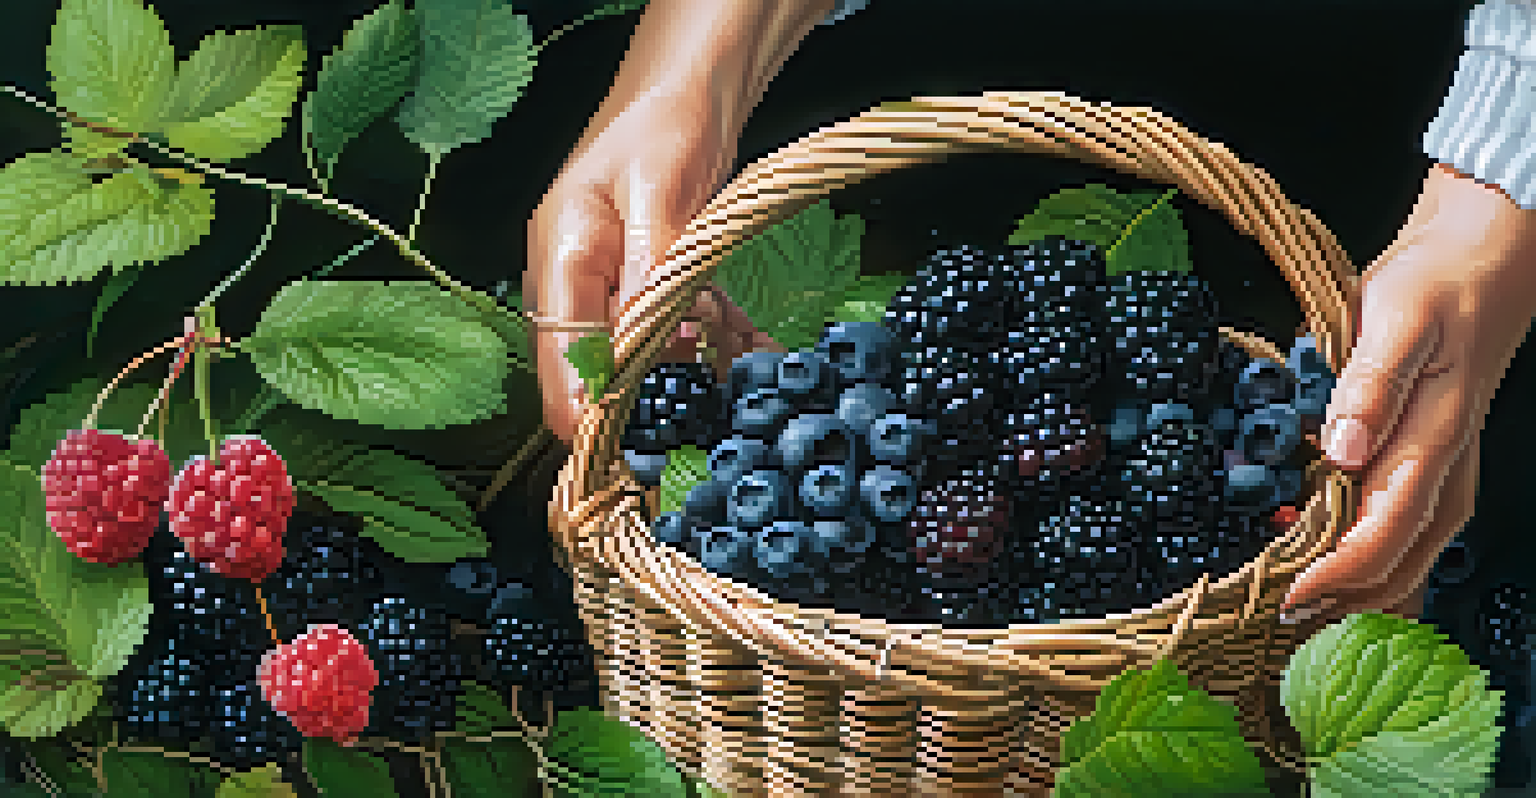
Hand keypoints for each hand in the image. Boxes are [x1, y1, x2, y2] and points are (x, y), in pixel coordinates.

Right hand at [522, 0, 830, 447]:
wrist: (689, 88)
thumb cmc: (664, 122)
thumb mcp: (660, 191)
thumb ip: (652, 268)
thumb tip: (645, 341)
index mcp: (562, 260)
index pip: (561, 364)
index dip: (590, 418)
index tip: (633, 457)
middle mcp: (575, 281)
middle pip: (600, 371)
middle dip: (658, 389)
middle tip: (713, 390)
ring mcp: (608, 284)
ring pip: (644, 357)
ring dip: (695, 361)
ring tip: (742, 344)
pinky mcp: (643, 283)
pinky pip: (671, 332)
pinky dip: (711, 340)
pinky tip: (752, 341)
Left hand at [1280, 163, 1535, 624]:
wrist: (1481, 264)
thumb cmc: (1435, 289)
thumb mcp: (1395, 322)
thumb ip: (1367, 387)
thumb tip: (1342, 448)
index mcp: (1429, 447)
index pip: (1380, 539)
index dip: (1333, 578)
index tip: (1286, 599)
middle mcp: (1441, 476)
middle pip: (1395, 571)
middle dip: (1339, 605)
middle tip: (1275, 622)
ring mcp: (1440, 477)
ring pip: (1404, 564)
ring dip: (1354, 596)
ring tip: (1296, 614)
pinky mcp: (1429, 469)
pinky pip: (1403, 540)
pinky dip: (1368, 569)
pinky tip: (1330, 580)